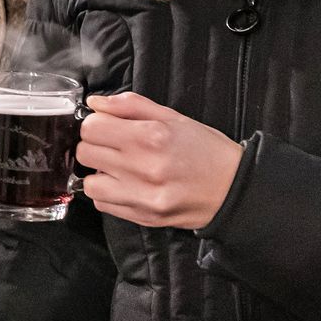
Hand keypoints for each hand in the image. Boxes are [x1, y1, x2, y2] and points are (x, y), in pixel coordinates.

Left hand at [76, 92, 243, 229]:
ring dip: (98, 173)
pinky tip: (126, 185)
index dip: (95, 123)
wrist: (234, 189)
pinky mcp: (143, 216)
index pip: (92, 127)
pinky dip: (108, 194)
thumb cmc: (206, 151)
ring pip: (89, 184)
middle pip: (86, 153)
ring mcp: (142, 196)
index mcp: (150, 136)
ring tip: (117, 168)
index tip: (106, 126)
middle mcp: (143, 167)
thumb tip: (96, 103)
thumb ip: (130, 105)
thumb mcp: (173, 117)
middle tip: (112, 146)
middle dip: (95, 146)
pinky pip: (104, 205)